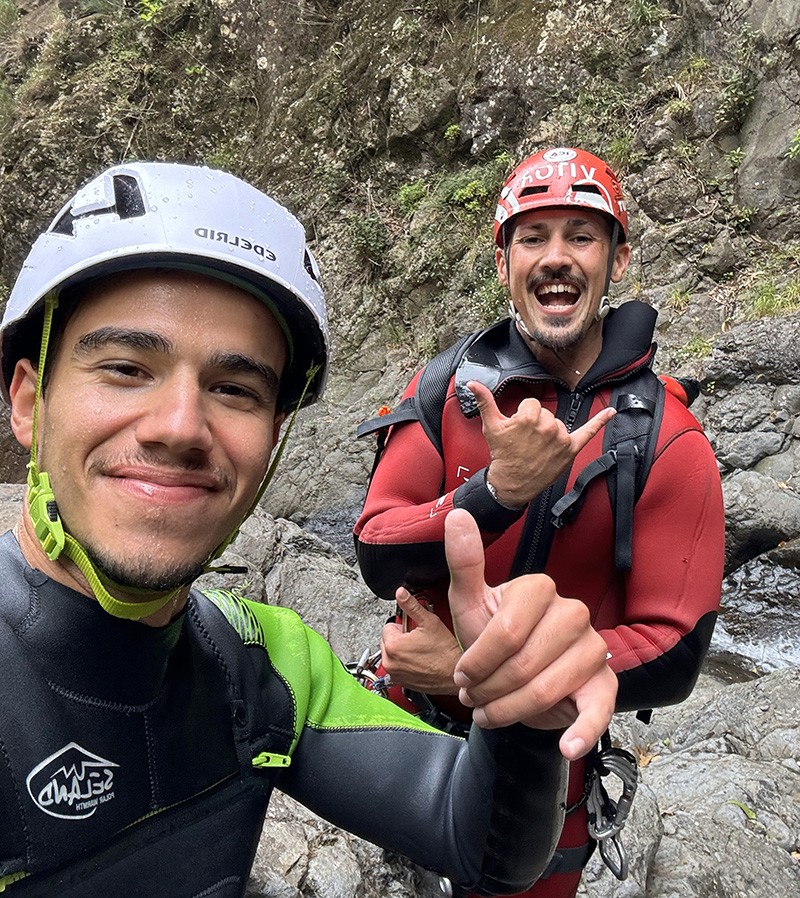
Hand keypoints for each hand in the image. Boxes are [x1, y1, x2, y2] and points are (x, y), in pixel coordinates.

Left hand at [380, 590, 462, 693]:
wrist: (455, 676)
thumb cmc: (446, 652)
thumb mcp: (429, 622)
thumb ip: (412, 605)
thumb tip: (401, 593)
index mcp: (393, 646)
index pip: (388, 626)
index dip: (403, 625)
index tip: (414, 630)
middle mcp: (389, 662)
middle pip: (387, 640)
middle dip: (400, 638)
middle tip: (418, 640)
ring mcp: (393, 674)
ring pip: (390, 654)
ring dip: (401, 651)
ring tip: (419, 651)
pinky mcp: (399, 682)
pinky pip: (395, 667)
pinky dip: (403, 664)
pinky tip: (418, 662)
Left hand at [445, 509, 615, 759]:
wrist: (515, 676)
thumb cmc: (491, 638)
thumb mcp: (469, 603)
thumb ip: (464, 562)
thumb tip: (457, 515)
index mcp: (539, 588)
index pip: (505, 631)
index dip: (477, 661)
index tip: (462, 675)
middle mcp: (573, 611)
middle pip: (523, 664)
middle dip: (489, 691)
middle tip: (475, 698)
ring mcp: (593, 647)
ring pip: (548, 690)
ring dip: (510, 712)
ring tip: (492, 713)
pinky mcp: (606, 682)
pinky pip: (599, 709)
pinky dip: (581, 731)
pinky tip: (565, 744)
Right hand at [468, 380, 614, 507]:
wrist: (511, 483)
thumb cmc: (502, 455)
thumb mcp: (491, 426)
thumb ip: (484, 401)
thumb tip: (473, 384)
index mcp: (529, 417)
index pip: (532, 405)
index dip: (523, 416)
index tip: (518, 431)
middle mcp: (548, 426)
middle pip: (546, 413)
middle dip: (536, 424)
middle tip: (525, 442)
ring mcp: (561, 438)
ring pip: (558, 424)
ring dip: (549, 433)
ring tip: (537, 448)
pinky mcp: (570, 450)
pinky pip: (588, 432)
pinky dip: (600, 422)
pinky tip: (610, 413)